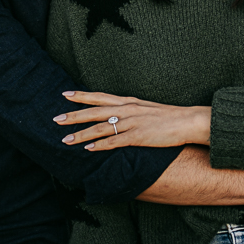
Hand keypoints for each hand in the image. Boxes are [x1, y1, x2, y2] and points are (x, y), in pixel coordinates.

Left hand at [54, 91, 210, 149]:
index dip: (81, 96)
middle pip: (94, 112)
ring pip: (100, 128)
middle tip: (56, 119)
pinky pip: (115, 142)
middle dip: (74, 116)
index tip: (64, 94)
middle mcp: (126, 110)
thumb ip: (129, 111)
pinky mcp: (138, 136)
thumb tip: (115, 115)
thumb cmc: (167, 116)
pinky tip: (88, 149)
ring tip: (66, 140)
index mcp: (128, 102)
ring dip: (81, 134)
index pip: (99, 97)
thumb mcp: (145, 108)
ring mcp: (131, 123)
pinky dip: (100, 145)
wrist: (187, 121)